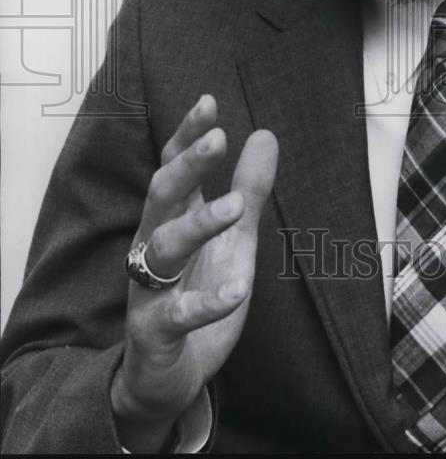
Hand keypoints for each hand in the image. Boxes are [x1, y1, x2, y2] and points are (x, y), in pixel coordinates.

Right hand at [110, 95, 277, 451]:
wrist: (170, 375)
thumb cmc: (199, 293)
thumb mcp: (235, 239)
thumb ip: (249, 188)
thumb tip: (264, 134)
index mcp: (174, 219)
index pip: (173, 167)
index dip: (187, 135)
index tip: (208, 102)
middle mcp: (154, 247)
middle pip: (162, 196)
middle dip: (187, 166)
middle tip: (217, 139)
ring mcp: (150, 290)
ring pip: (164, 249)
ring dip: (199, 224)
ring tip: (236, 206)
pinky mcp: (155, 332)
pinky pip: (176, 315)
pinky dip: (205, 302)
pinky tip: (237, 290)